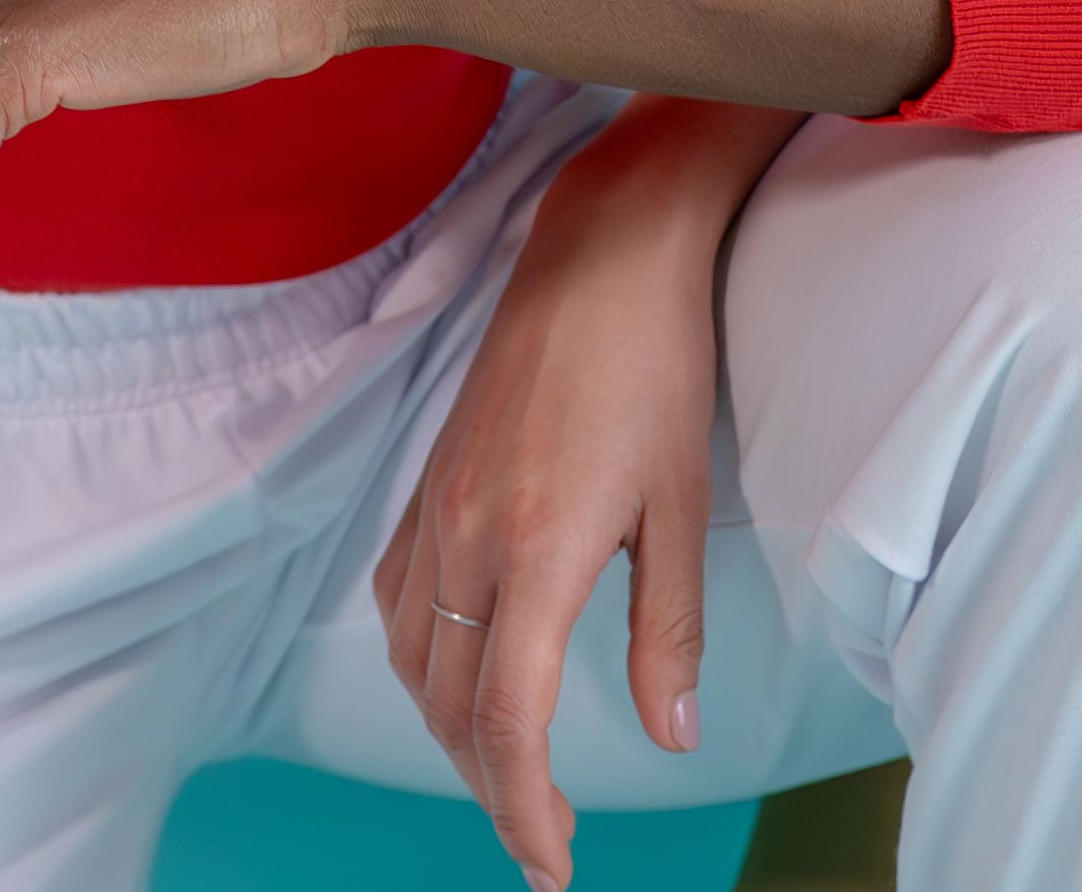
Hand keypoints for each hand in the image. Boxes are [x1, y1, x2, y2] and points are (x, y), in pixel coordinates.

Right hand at [372, 98, 800, 891]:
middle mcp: (467, 538)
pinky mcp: (427, 481)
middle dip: (493, 788)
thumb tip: (670, 735)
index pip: (509, 722)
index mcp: (538, 550)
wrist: (600, 251)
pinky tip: (456, 675)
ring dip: (453, 733)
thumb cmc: (656, 363)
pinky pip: (399, 601)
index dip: (526, 809)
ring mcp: (435, 508)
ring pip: (415, 662)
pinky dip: (422, 663)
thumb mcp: (683, 503)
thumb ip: (667, 630)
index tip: (555, 864)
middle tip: (542, 837)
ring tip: (506, 772)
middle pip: (454, 709)